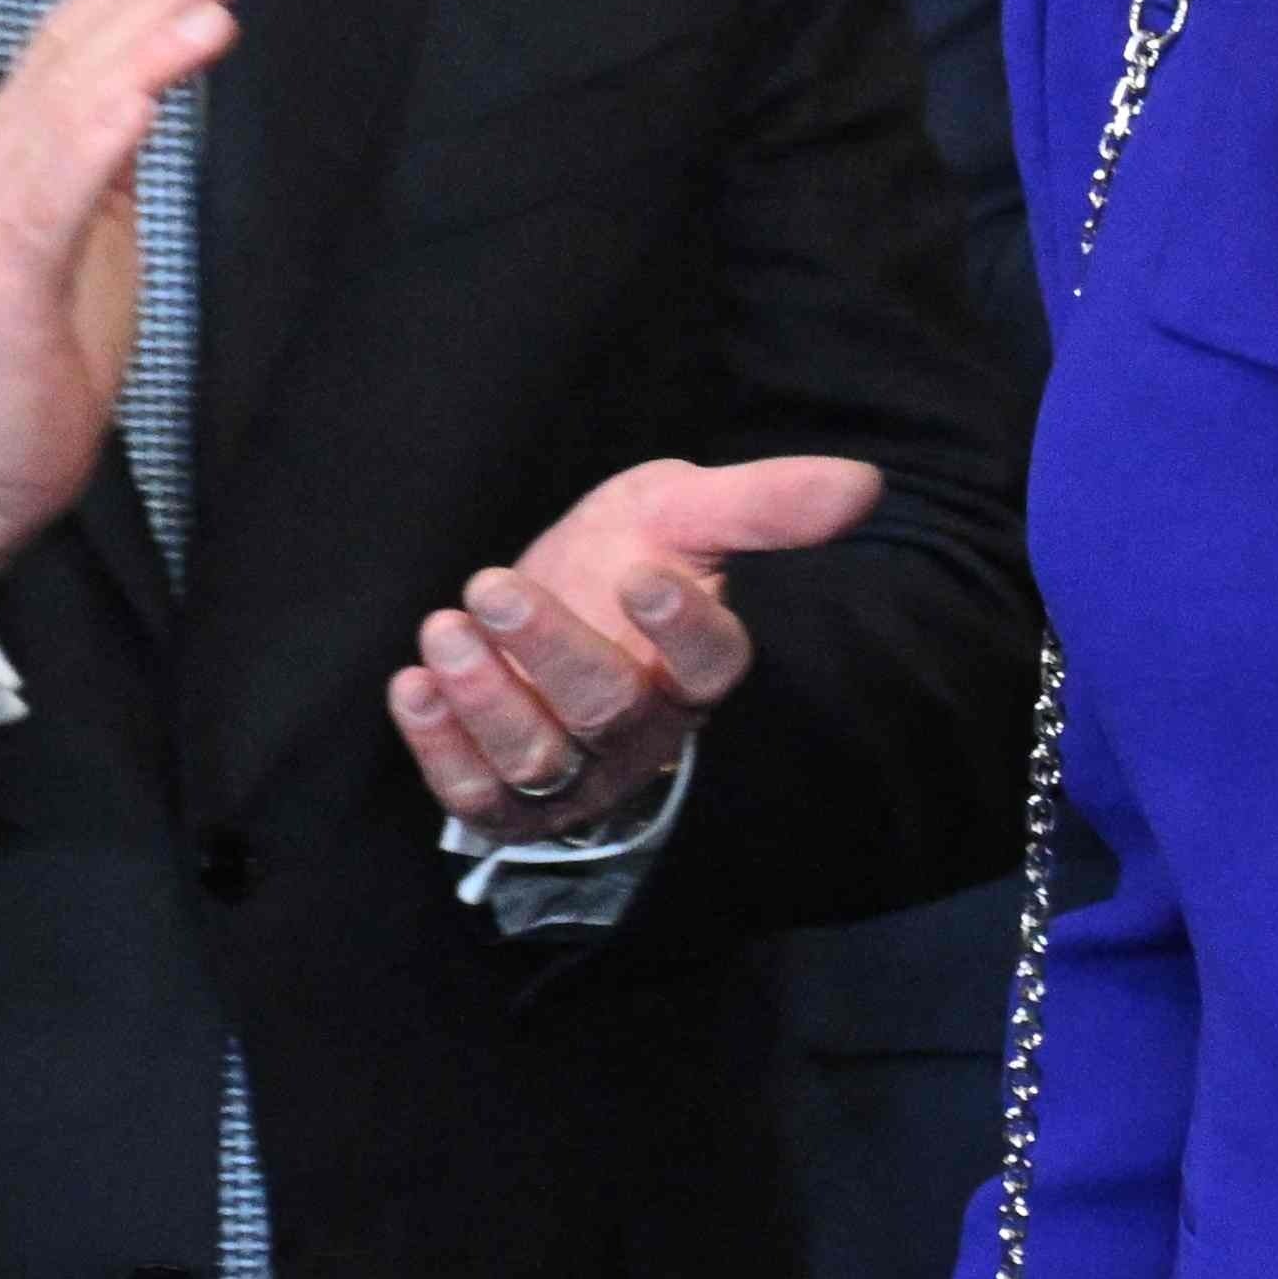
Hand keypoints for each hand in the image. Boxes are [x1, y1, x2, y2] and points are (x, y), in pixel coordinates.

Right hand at [0, 0, 245, 614]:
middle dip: (150, 1)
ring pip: (67, 114)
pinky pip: (46, 201)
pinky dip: (91, 146)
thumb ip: (111, 155)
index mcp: (19, 148)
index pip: (76, 45)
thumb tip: (152, 83)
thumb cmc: (41, 344)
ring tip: (205, 13)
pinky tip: (137, 106)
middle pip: (74, 60)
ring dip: (137, 55)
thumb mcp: (95, 226)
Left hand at [393, 451, 884, 843]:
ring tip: (444, 628)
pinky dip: (437, 746)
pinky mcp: (502, 795)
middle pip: (608, 712)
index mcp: (695, 665)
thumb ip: (762, 502)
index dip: (684, 627)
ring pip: (538, 760)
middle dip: (550, 650)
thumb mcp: (684, 508)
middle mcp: (640, 730)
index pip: (711, 663)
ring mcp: (570, 771)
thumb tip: (865, 483)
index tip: (646, 575)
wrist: (545, 599)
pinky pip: (472, 794)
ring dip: (484, 699)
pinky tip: (412, 684)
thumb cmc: (624, 552)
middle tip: (493, 586)